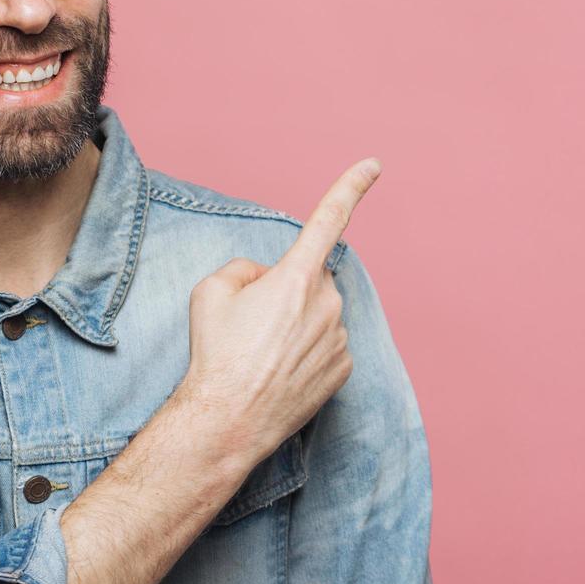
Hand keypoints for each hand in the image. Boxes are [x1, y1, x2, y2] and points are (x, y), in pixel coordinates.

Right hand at [175, 157, 383, 466]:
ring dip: (298, 323)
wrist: (228, 419)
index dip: (351, 187)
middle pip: (312, 278)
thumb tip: (266, 277)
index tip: (374, 165)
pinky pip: (329, 344)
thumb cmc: (216, 352)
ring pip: (321, 314)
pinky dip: (308, 351)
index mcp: (296, 276)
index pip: (329, 219)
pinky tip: (281, 370)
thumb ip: (245, 268)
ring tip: (262, 352)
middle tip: (254, 320)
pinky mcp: (344, 369)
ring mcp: (339, 338)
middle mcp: (326, 304)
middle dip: (290, 288)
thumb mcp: (210, 290)